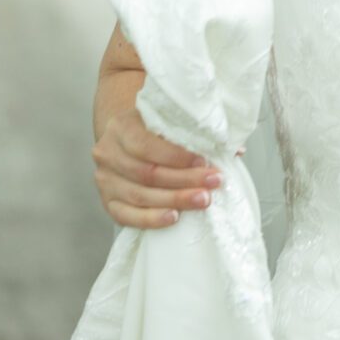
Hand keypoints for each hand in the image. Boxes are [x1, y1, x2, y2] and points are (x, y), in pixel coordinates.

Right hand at [91, 106, 219, 228]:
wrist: (127, 136)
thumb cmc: (155, 129)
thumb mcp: (171, 121)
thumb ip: (197, 133)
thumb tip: (235, 151)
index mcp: (121, 126)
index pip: (146, 144)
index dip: (177, 156)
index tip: (206, 162)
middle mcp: (107, 152)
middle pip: (146, 173)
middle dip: (184, 180)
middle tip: (213, 183)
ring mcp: (104, 179)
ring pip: (139, 195)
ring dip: (174, 199)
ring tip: (202, 200)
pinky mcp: (107, 200)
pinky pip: (125, 215)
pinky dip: (150, 218)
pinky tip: (174, 218)